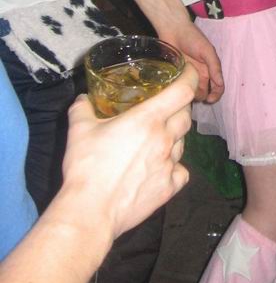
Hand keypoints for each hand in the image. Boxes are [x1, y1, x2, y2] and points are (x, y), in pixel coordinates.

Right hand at [61, 65, 198, 239]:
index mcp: (148, 119)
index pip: (184, 90)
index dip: (190, 77)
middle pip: (186, 115)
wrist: (91, 211)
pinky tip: (160, 167)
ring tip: (158, 138)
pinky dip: (174, 167)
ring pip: (183, 142)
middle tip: (166, 107)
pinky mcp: (170, 187)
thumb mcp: (78, 130)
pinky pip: (181, 171)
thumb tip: (82, 99)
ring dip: (175, 136)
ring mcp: (170, 164)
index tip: (188, 72)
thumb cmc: (87, 167)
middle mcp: (165, 139)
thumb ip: (82, 108)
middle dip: (180, 108)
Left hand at [159, 19, 223, 102]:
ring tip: (185, 93)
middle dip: (202, 97)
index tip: (209, 100)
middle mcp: (200, 73)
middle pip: (205, 91)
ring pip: (192, 91)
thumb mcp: (207, 51)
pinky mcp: (176, 74)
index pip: (217, 86)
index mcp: (210, 68)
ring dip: (191, 95)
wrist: (173, 29)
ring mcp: (188, 75)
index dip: (216, 95)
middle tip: (194, 96)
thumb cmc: (192, 38)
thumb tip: (221, 84)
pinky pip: (180, 86)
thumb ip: (214, 66)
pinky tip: (176, 91)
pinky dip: (180, 90)